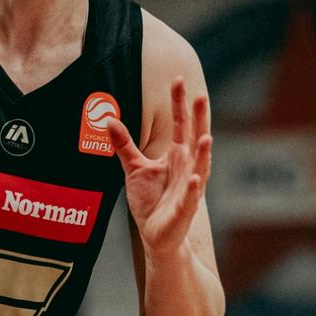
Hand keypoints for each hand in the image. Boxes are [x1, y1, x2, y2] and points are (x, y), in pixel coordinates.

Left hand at [106, 77, 212, 256]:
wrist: (157, 235)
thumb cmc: (150, 201)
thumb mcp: (134, 168)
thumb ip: (124, 144)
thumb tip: (109, 120)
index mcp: (177, 155)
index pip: (181, 124)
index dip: (179, 103)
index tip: (177, 80)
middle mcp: (187, 167)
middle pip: (194, 138)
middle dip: (198, 119)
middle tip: (200, 96)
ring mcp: (189, 188)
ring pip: (199, 167)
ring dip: (203, 153)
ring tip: (206, 137)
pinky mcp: (184, 210)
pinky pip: (190, 198)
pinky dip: (193, 189)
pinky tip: (194, 179)